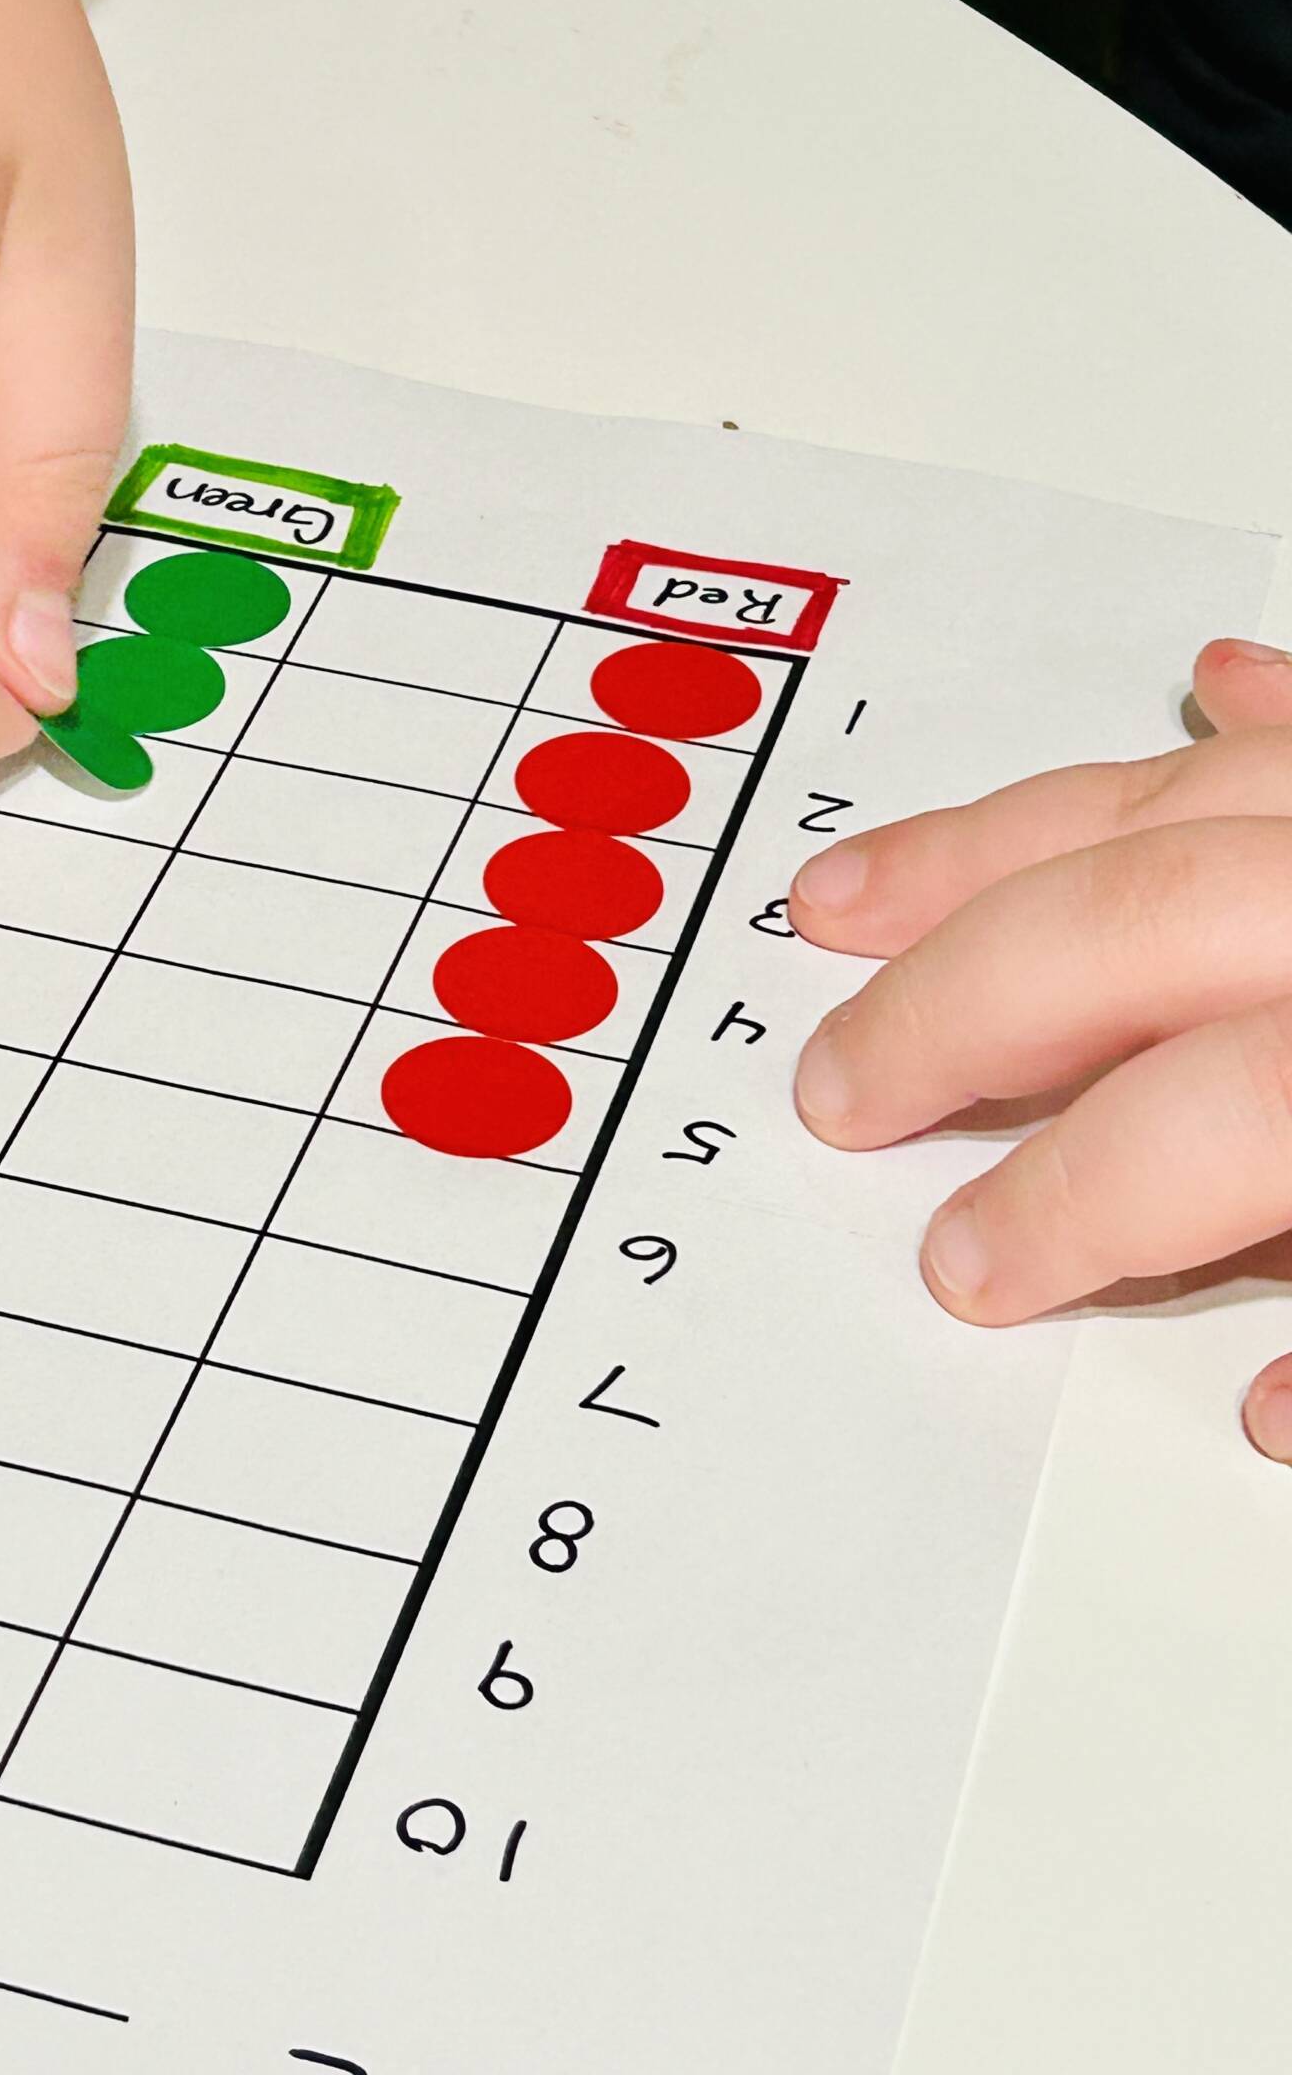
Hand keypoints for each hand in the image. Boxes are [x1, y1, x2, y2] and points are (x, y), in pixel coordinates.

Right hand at [788, 637, 1291, 1460]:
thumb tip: (1271, 1406)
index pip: (1212, 1121)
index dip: (1070, 1206)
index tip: (970, 1268)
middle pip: (1137, 921)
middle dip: (956, 1007)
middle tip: (846, 1085)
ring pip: (1183, 792)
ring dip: (1006, 843)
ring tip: (862, 892)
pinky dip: (1266, 709)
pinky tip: (1209, 690)